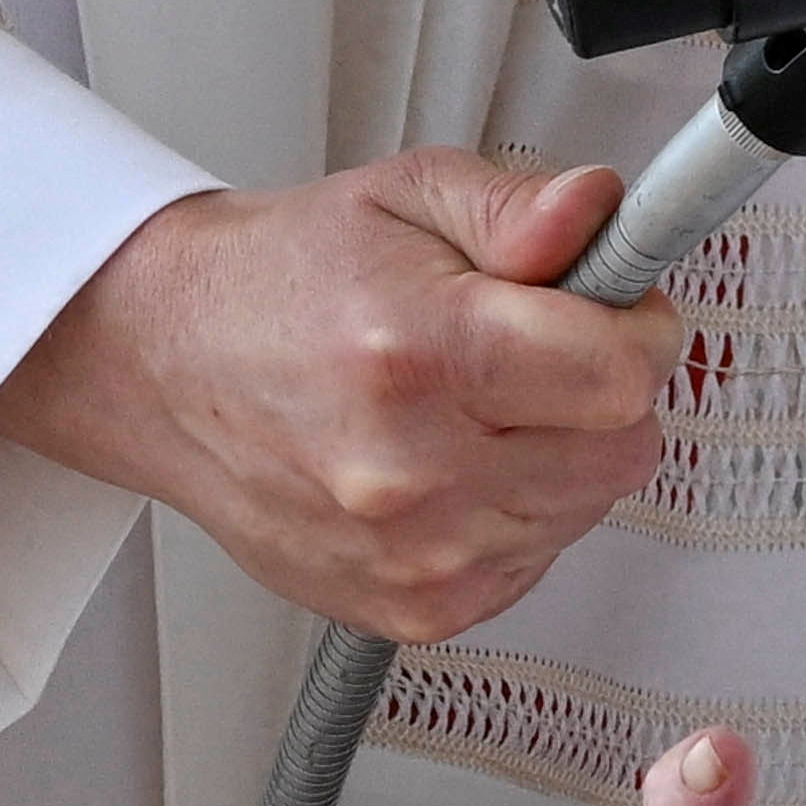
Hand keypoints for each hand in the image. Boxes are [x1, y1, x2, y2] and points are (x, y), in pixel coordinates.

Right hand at [0, 154, 685, 637]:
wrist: (168, 365)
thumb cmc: (280, 281)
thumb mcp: (407, 195)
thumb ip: (521, 207)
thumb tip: (600, 215)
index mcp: (420, 354)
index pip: (621, 375)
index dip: (637, 328)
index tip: (612, 306)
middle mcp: (413, 470)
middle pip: (622, 450)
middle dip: (604, 388)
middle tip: (541, 346)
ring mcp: (413, 556)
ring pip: (587, 509)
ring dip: (564, 453)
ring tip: (482, 400)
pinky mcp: (412, 610)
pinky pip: (536, 562)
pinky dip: (521, 512)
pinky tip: (460, 460)